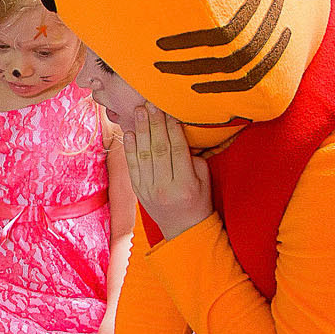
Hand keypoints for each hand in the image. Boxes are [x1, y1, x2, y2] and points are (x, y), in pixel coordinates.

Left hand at [125, 104, 212, 241]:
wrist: (182, 229)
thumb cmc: (198, 201)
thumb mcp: (205, 181)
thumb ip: (194, 159)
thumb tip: (178, 136)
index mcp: (185, 185)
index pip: (177, 150)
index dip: (172, 128)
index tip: (168, 110)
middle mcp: (164, 187)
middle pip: (158, 149)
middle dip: (154, 124)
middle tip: (150, 104)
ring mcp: (148, 190)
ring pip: (142, 155)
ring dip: (140, 131)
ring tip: (138, 112)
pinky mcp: (137, 191)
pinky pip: (132, 167)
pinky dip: (130, 149)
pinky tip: (129, 133)